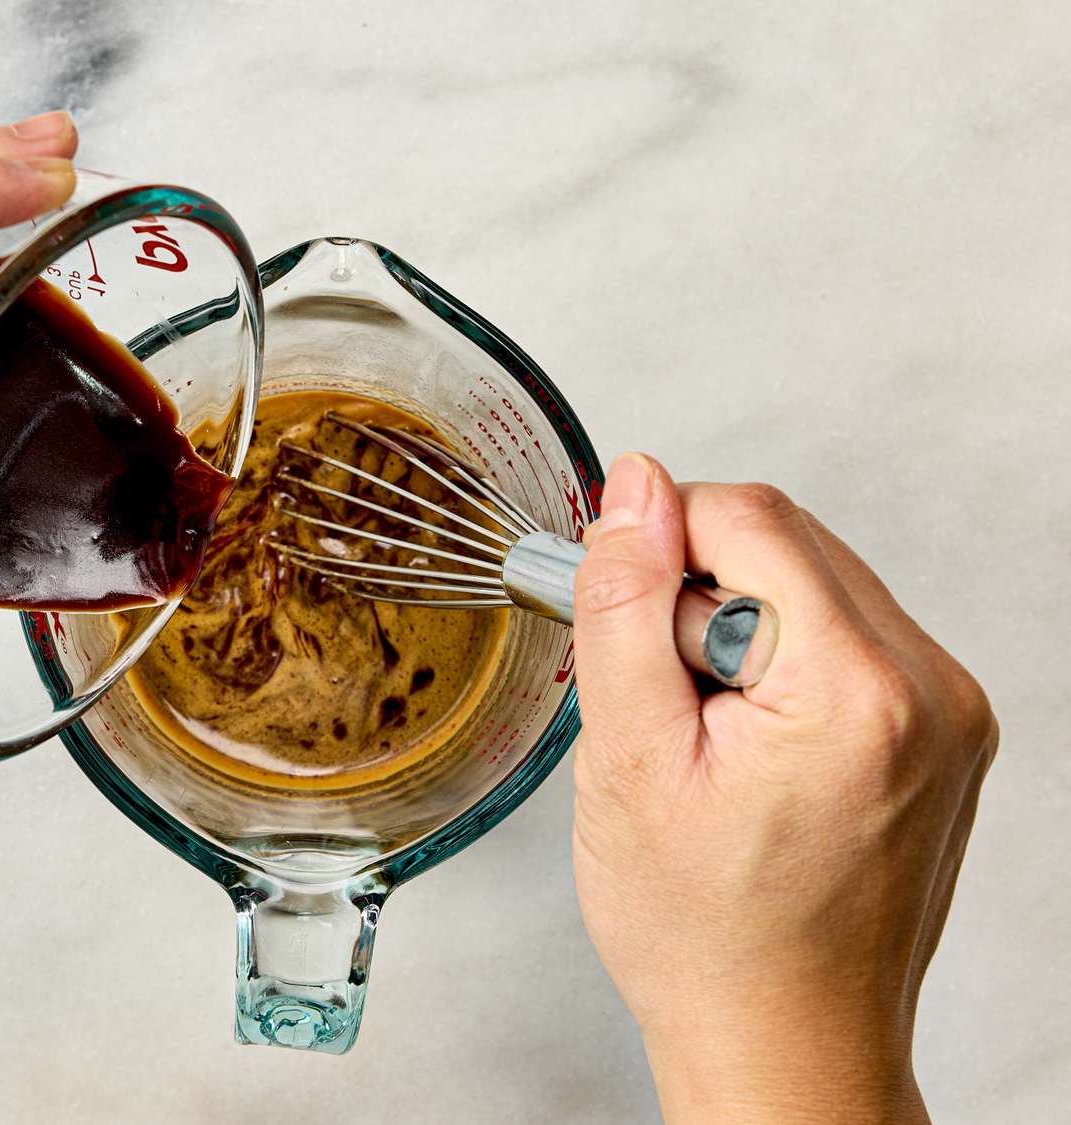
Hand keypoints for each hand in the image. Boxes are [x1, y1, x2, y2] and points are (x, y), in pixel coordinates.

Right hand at [570, 453, 995, 1123]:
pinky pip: (851, 633)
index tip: (612, 603)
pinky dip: (784, 658)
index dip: (660, 540)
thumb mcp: (629, 760)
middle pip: (789, 541)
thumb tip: (637, 487)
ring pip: (818, 580)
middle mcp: (932, 688)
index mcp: (856, 691)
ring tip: (703, 729)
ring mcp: (953, 711)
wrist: (783, 1040)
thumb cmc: (702, 932)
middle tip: (655, 694)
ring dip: (739, 624)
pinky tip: (749, 740)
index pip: (750, 516)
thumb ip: (627, 607)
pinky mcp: (947, 730)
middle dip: (698, 591)